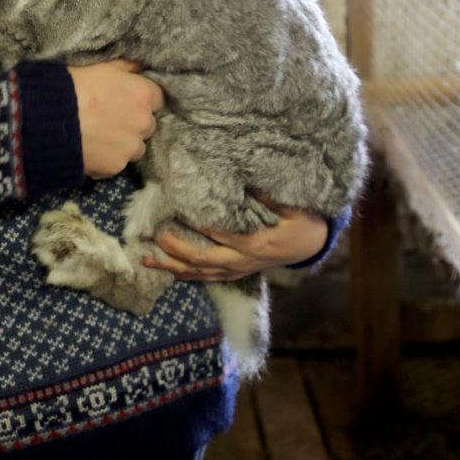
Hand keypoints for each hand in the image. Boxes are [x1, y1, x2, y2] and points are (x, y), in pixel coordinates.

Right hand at [69, 59, 164, 179]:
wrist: (49, 120)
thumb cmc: (74, 86)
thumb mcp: (102, 67)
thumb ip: (126, 68)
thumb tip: (140, 67)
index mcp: (143, 95)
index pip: (157, 99)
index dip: (140, 99)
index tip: (126, 100)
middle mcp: (143, 122)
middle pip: (147, 124)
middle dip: (133, 122)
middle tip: (110, 119)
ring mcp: (130, 147)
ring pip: (135, 147)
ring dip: (124, 143)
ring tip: (100, 137)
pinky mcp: (116, 166)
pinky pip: (117, 163)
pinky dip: (107, 158)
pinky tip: (91, 150)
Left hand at [143, 199, 328, 280]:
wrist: (311, 246)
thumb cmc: (303, 223)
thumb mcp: (296, 208)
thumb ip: (272, 198)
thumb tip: (249, 181)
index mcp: (257, 243)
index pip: (224, 235)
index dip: (201, 227)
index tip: (179, 214)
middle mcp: (244, 260)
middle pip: (205, 260)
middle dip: (179, 251)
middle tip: (157, 237)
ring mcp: (239, 269)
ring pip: (202, 273)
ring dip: (174, 268)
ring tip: (148, 260)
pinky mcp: (236, 272)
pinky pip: (208, 278)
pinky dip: (187, 276)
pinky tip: (168, 272)